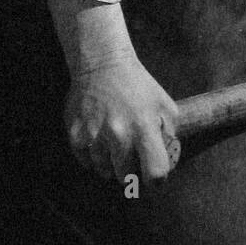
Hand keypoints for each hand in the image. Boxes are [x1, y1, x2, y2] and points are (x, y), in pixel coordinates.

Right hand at [63, 60, 179, 188]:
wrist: (103, 64)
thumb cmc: (138, 86)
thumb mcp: (166, 105)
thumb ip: (170, 136)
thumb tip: (166, 163)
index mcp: (144, 127)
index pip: (155, 172)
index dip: (156, 180)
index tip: (153, 177)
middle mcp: (118, 134)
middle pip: (125, 177)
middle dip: (131, 171)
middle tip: (131, 157)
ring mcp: (94, 135)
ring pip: (104, 170)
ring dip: (110, 162)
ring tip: (114, 141)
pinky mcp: (75, 134)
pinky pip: (86, 162)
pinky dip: (93, 156)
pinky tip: (99, 138)